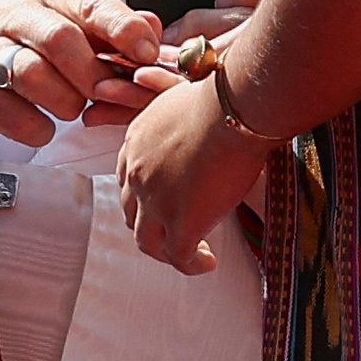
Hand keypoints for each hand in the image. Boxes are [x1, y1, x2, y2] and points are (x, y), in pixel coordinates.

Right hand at [0, 0, 162, 156]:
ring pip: (35, 76)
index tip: (148, 54)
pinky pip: (19, 117)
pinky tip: (42, 124)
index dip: (123, 30)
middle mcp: (11, 11)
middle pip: (61, 38)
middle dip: (91, 73)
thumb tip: (154, 27)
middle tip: (105, 92)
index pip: (90, 2)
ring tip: (70, 107)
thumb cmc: (29, 54)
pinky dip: (40, 130)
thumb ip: (112, 28)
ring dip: (65, 102)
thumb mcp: (71, 31)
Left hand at [116, 67, 270, 270]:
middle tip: (174, 232)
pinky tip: (208, 263)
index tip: (162, 202)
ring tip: (192, 255)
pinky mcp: (181, 223)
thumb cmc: (222, 95)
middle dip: (151, 227)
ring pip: (148, 242)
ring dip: (167, 252)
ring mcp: (155, 201)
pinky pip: (180, 258)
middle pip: (131, 213)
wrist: (233, 108)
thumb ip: (182, 113)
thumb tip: (202, 105)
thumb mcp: (186, 98)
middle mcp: (137, 173)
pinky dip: (192, 266)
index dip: (142, 196)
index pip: (126, 178)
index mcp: (136, 142)